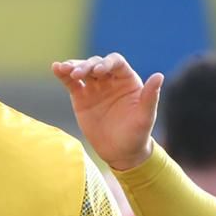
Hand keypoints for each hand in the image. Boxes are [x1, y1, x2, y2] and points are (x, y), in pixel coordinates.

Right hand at [51, 53, 160, 171]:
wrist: (120, 153)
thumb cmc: (137, 135)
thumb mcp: (145, 117)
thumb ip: (150, 97)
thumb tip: (159, 76)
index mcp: (127, 80)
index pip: (116, 63)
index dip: (106, 63)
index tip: (98, 72)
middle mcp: (110, 80)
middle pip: (96, 64)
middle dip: (86, 66)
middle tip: (78, 73)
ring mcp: (94, 87)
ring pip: (83, 70)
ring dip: (73, 67)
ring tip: (64, 70)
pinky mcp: (81, 97)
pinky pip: (71, 83)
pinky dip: (63, 75)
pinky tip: (56, 68)